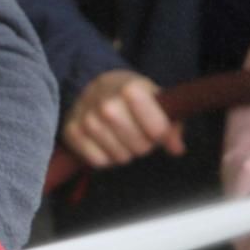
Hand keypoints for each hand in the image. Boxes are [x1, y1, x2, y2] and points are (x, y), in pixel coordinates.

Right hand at [62, 69, 182, 167]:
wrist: (95, 88)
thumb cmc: (131, 98)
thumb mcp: (156, 101)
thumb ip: (171, 125)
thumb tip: (177, 149)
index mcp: (131, 89)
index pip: (157, 130)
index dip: (160, 134)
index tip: (154, 127)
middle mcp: (107, 103)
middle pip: (139, 147)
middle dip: (142, 145)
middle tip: (137, 134)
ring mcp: (87, 119)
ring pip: (119, 157)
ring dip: (123, 153)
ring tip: (121, 138)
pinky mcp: (72, 132)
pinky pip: (98, 161)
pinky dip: (105, 158)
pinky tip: (105, 144)